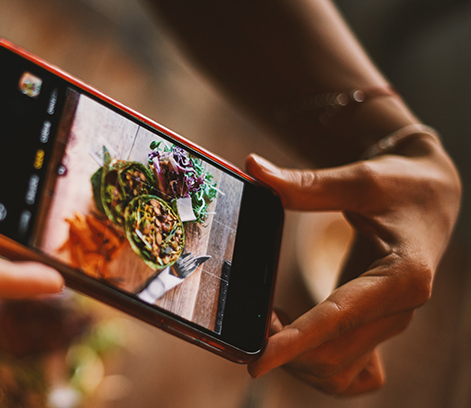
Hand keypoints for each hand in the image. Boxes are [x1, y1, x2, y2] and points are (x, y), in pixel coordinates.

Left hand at [244, 132, 460, 394]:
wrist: (430, 199)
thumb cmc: (397, 186)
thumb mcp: (356, 179)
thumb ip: (305, 184)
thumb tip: (254, 168)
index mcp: (402, 276)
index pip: (338, 317)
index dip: (295, 342)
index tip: (258, 361)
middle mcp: (400, 310)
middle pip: (333, 354)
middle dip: (285, 348)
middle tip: (250, 320)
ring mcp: (391, 325)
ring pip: (337, 370)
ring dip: (296, 360)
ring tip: (269, 323)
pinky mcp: (379, 330)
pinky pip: (349, 373)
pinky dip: (316, 367)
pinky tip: (294, 339)